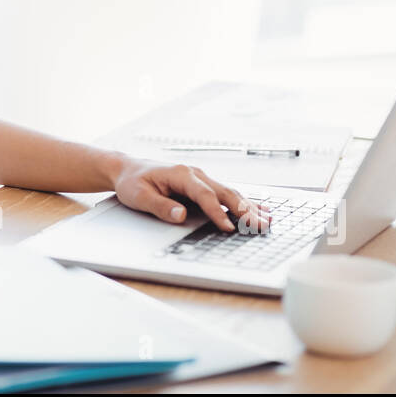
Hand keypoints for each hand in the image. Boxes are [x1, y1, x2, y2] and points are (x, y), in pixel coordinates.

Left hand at [112, 156, 271, 233]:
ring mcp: (202, 178)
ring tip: (267, 221)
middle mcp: (196, 174)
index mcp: (181, 174)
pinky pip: (227, 194)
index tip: (228, 228)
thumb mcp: (139, 196)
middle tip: (260, 227)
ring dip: (249, 207)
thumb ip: (160, 206)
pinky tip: (260, 210)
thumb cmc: (133, 182)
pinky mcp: (203, 185)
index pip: (204, 195)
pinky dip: (245, 203)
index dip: (217, 212)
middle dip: (244, 210)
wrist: (128, 169)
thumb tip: (180, 215)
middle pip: (225, 192)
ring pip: (231, 193)